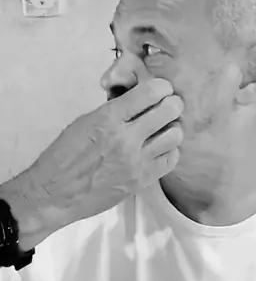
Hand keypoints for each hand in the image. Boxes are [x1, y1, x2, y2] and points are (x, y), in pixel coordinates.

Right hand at [2, 79, 182, 246]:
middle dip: (172, 104)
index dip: (161, 87)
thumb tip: (139, 99)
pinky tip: (160, 149)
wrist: (55, 194)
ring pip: (175, 135)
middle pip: (169, 110)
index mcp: (108, 118)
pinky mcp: (141, 181)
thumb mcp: (85, 121)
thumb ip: (114, 110)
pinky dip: (169, 151)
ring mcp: (135, 161)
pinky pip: (170, 159)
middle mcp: (125, 138)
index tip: (162, 89)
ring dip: (172, 128)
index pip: (149, 92)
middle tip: (168, 106)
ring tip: (163, 129)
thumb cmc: (65, 156)